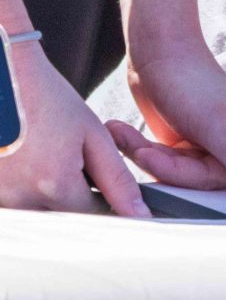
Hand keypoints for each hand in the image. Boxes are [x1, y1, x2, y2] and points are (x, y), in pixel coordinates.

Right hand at [0, 42, 148, 215]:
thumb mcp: (92, 134)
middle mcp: (21, 201)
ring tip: (49, 157)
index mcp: (54, 185)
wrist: (2, 80)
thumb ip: (117, 178)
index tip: (104, 183)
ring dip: (50, 195)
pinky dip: (28, 190)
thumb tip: (138, 213)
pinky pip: (17, 205)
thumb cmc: (45, 99)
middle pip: (62, 219)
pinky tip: (30, 161)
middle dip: (75, 199)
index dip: (104, 200)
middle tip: (70, 161)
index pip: (93, 216)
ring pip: (39, 214)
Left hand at [118, 41, 225, 201]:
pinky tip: (123, 131)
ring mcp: (207, 150)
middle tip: (138, 143)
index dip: (182, 173)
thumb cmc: (193, 83)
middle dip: (159, 162)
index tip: (154, 156)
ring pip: (170, 173)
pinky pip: (158, 162)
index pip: (216, 183)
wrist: (162, 51)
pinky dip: (137, 148)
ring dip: (143, 153)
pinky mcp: (182, 146)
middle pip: (191, 181)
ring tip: (124, 132)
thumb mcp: (218, 128)